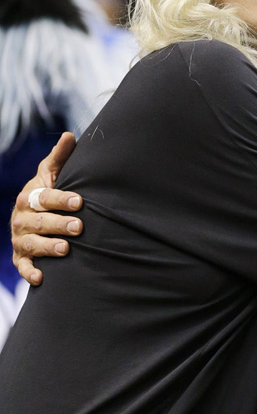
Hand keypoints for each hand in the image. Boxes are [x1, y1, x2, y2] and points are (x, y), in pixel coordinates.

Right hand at [11, 133, 81, 285]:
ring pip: (32, 244)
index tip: (79, 201)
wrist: (32, 216)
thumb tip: (70, 136)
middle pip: (40, 222)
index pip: (45, 198)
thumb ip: (60, 158)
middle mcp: (22, 218)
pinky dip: (30, 273)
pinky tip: (41, 278)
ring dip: (47, 247)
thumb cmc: (48, 193)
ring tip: (65, 249)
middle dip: (59, 224)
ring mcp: (20, 239)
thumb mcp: (52, 174)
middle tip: (78, 227)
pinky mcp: (20, 257)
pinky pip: (23, 267)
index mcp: (30, 197)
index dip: (61, 199)